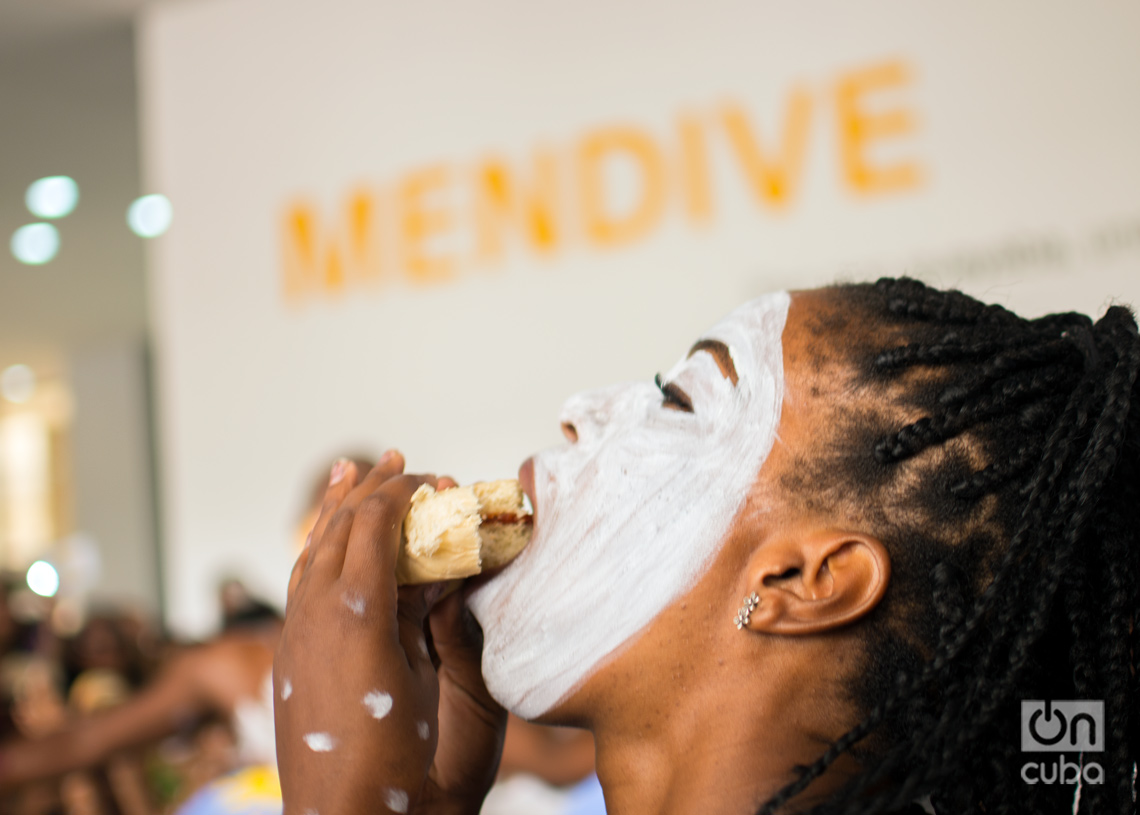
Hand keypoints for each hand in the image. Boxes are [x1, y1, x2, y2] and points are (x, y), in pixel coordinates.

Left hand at [275, 452, 505, 814]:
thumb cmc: (413, 776)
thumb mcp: (447, 693)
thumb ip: (447, 628)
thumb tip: (446, 579)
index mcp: (359, 620)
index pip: (374, 529)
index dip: (401, 495)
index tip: (430, 477)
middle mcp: (317, 619)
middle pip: (338, 530)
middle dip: (367, 490)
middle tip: (396, 459)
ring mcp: (297, 639)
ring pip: (310, 554)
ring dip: (333, 511)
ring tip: (347, 472)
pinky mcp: (291, 661)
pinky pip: (299, 586)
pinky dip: (315, 551)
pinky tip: (323, 540)